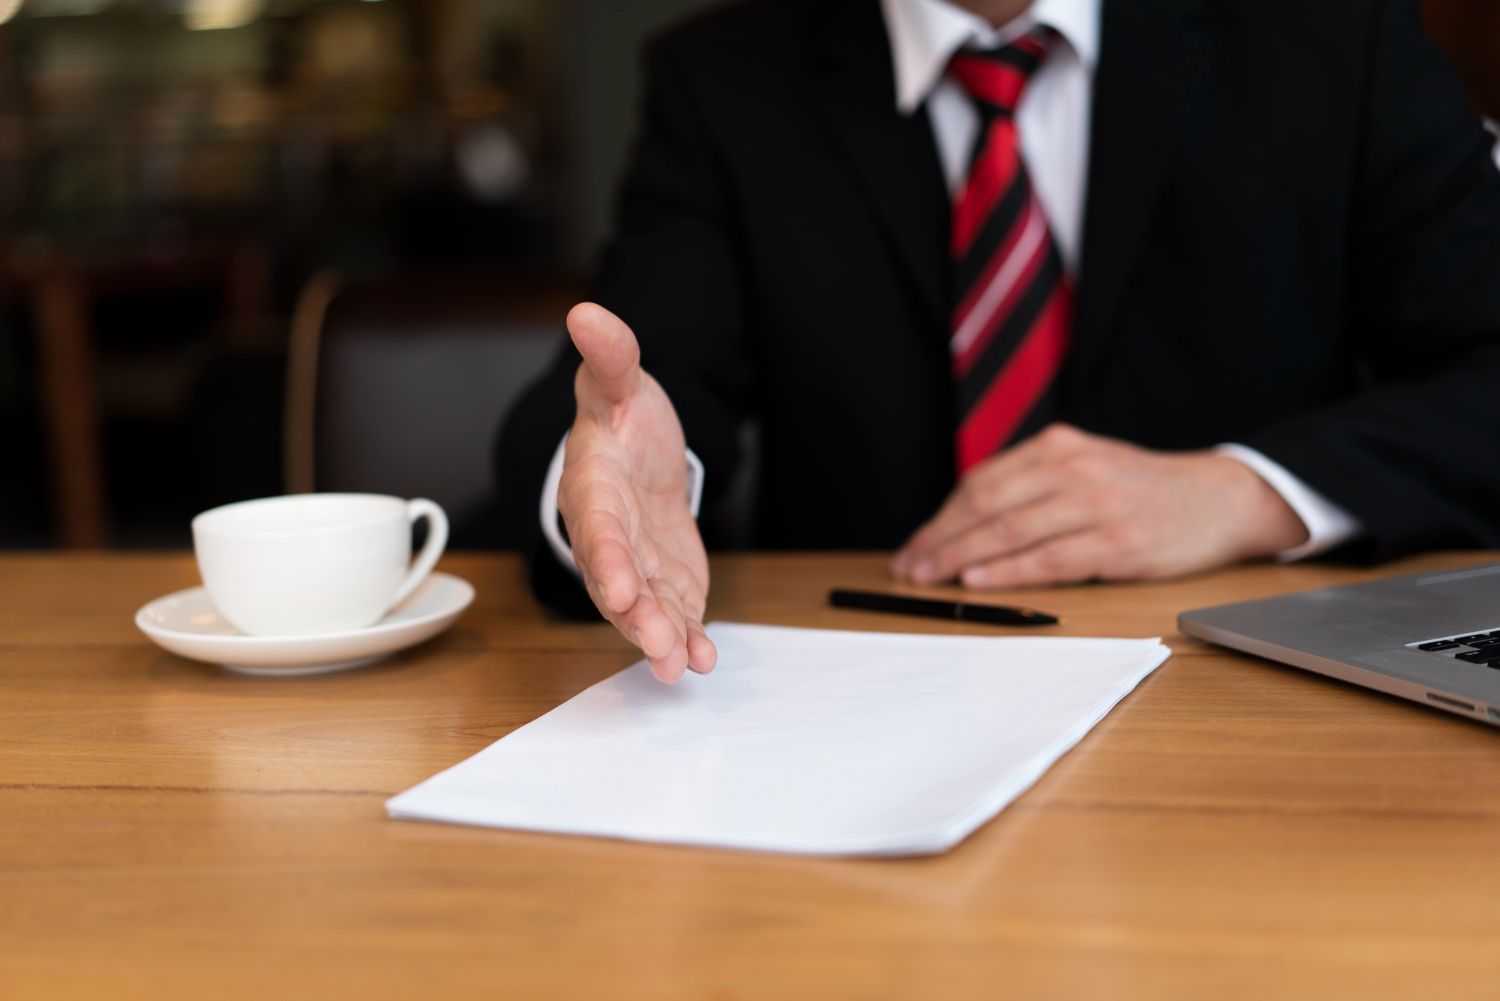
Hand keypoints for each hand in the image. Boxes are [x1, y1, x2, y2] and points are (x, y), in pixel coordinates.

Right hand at [558, 302, 715, 682]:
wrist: (640, 450)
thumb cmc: (624, 417)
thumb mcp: (621, 381)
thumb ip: (611, 355)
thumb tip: (585, 313)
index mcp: (591, 487)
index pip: (597, 527)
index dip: (607, 560)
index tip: (622, 589)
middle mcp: (607, 537)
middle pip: (617, 582)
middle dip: (635, 616)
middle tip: (657, 645)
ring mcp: (636, 566)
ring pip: (644, 609)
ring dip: (661, 638)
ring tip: (680, 665)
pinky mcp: (665, 583)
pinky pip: (674, 616)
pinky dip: (687, 639)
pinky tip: (703, 661)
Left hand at [892, 425, 1308, 588]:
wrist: (1217, 499)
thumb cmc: (1139, 489)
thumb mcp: (1084, 465)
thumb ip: (1032, 485)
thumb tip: (963, 525)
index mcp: (1058, 447)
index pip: (982, 482)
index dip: (941, 517)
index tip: (914, 545)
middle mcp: (1073, 469)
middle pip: (987, 505)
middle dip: (940, 539)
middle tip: (909, 567)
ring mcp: (1096, 504)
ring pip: (1010, 531)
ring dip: (961, 558)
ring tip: (930, 578)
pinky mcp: (1117, 542)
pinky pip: (1048, 559)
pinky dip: (1007, 571)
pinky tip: (977, 580)